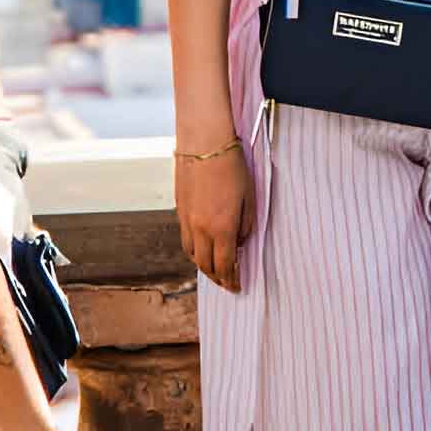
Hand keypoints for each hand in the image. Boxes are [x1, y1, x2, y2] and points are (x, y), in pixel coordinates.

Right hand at [175, 144, 249, 293]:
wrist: (204, 142)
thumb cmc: (232, 167)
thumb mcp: (250, 197)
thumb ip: (246, 225)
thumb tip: (239, 242)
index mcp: (221, 228)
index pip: (225, 266)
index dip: (231, 280)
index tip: (237, 287)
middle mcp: (200, 229)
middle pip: (206, 266)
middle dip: (217, 278)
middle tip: (227, 282)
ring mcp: (186, 220)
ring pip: (192, 255)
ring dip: (204, 266)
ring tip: (215, 268)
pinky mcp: (179, 210)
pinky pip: (185, 239)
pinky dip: (194, 250)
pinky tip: (202, 247)